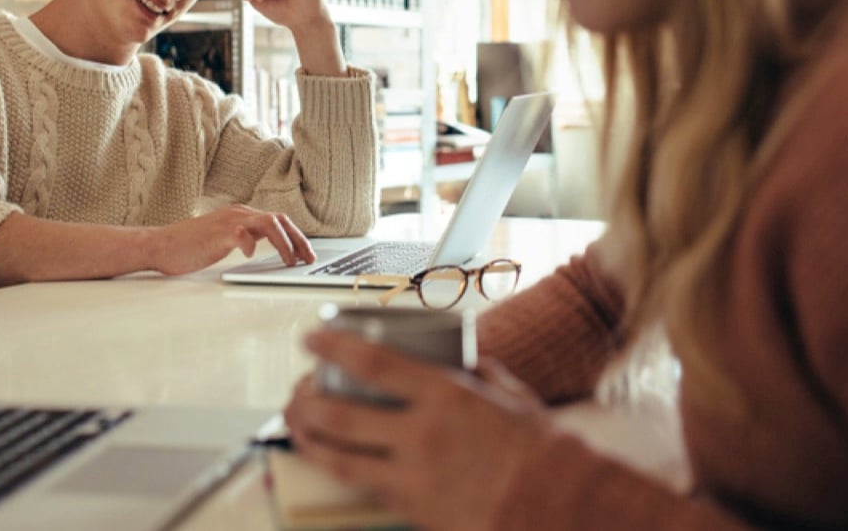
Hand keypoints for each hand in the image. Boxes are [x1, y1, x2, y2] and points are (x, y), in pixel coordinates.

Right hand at [144, 204, 314, 275]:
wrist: (160, 245)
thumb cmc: (190, 246)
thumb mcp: (225, 239)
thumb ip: (244, 238)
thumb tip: (264, 247)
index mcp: (242, 215)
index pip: (278, 221)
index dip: (296, 237)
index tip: (307, 254)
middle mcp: (239, 214)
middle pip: (280, 220)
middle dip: (298, 240)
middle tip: (308, 259)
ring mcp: (229, 222)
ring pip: (268, 223)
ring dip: (284, 243)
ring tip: (290, 261)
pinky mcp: (217, 234)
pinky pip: (242, 233)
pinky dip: (251, 243)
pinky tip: (252, 254)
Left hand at [283, 328, 550, 529]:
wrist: (551, 501)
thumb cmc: (533, 444)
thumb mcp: (503, 390)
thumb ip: (469, 370)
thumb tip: (450, 354)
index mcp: (444, 395)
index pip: (372, 363)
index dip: (332, 347)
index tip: (311, 338)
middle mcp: (421, 435)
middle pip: (339, 415)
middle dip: (304, 400)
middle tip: (296, 390)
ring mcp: (412, 476)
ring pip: (339, 458)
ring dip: (308, 439)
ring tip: (297, 425)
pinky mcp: (410, 508)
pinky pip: (365, 487)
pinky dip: (342, 470)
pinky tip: (331, 460)